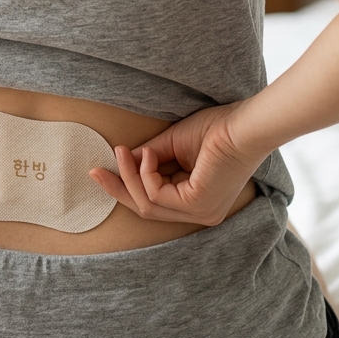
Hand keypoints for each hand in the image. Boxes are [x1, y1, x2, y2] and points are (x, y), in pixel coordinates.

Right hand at [90, 103, 261, 225]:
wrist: (243, 124)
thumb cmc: (217, 128)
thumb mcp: (173, 144)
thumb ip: (150, 156)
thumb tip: (124, 159)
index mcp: (198, 201)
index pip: (154, 202)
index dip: (125, 187)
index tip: (102, 170)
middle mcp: (201, 213)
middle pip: (146, 209)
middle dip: (119, 189)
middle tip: (95, 171)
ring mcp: (201, 212)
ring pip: (148, 204)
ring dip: (129, 176)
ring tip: (122, 151)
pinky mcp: (198, 204)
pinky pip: (157, 195)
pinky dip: (146, 173)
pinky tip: (149, 153)